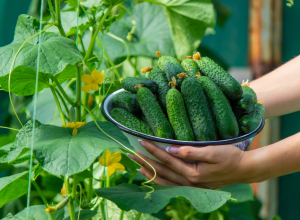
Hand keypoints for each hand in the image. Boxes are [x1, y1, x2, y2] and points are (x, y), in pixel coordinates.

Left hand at [128, 140, 261, 188]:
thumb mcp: (213, 151)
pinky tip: (154, 177)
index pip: (167, 159)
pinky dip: (160, 182)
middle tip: (131, 154)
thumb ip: (191, 152)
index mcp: (193, 173)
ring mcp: (191, 186)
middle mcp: (189, 182)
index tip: (141, 141)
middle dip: (145, 162)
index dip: (153, 150)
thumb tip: (171, 148)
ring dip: (149, 173)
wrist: (244, 170)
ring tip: (137, 167)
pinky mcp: (194, 186)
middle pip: (162, 171)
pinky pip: (172, 185)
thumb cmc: (230, 157)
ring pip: (164, 181)